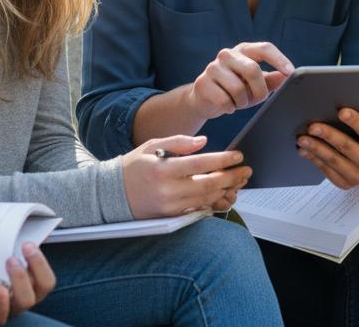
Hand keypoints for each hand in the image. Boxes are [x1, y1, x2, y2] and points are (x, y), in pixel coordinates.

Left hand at [0, 243, 54, 324]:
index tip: (28, 245)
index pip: (47, 280)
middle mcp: (25, 299)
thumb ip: (17, 249)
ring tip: (6, 267)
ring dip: (18, 282)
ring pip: (24, 303)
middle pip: (38, 290)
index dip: (40, 263)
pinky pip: (1, 316)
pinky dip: (2, 303)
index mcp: (33, 286)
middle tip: (12, 257)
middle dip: (27, 271)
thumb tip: (22, 227)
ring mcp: (11, 309)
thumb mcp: (9, 260)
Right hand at [121, 134, 251, 217]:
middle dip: (232, 177)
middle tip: (246, 170)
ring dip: (227, 190)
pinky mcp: (172, 217)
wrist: (112, 195)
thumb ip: (178, 143)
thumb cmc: (132, 168)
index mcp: (163, 169)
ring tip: (239, 181)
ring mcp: (171, 206)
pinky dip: (214, 202)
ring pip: (207, 199)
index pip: (200, 164)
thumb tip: (203, 142)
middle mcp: (168, 190)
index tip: (238, 156)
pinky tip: (224, 194)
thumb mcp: (151, 146)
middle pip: (209, 184)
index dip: (223, 160)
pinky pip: (200, 210)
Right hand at [187, 42, 294, 119]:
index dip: (279, 59)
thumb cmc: (234, 89)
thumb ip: (272, 79)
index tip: (290, 73)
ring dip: (243, 102)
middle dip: (260, 90)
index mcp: (243, 50)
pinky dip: (230, 108)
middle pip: (252, 69)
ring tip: (239, 102)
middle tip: (259, 99)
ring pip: (238, 89)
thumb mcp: (256, 84)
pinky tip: (228, 106)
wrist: (205, 100)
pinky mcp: (202, 83)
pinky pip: (224, 101)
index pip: (264, 48)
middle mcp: (227, 54)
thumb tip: (287, 76)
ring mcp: (212, 67)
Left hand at [296, 103, 358, 188]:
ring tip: (302, 138)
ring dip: (316, 148)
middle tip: (312, 126)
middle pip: (347, 147)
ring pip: (334, 160)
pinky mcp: (345, 184)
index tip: (341, 110)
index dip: (355, 120)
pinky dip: (314, 159)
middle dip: (328, 135)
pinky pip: (327, 171)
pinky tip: (303, 150)